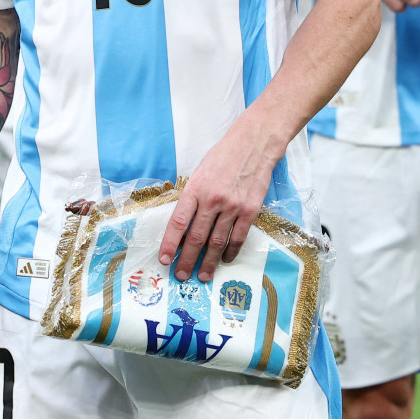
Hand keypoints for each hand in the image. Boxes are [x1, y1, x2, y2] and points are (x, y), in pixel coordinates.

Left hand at [158, 113, 280, 282]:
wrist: (255, 143)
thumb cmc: (224, 156)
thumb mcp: (200, 172)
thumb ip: (193, 197)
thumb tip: (185, 225)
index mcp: (195, 188)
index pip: (178, 222)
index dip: (169, 244)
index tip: (164, 259)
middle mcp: (212, 199)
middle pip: (196, 237)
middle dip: (187, 260)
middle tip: (181, 275)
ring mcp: (233, 206)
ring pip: (217, 242)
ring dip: (209, 262)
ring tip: (203, 275)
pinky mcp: (250, 210)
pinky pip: (238, 237)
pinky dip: (230, 251)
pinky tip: (225, 259)